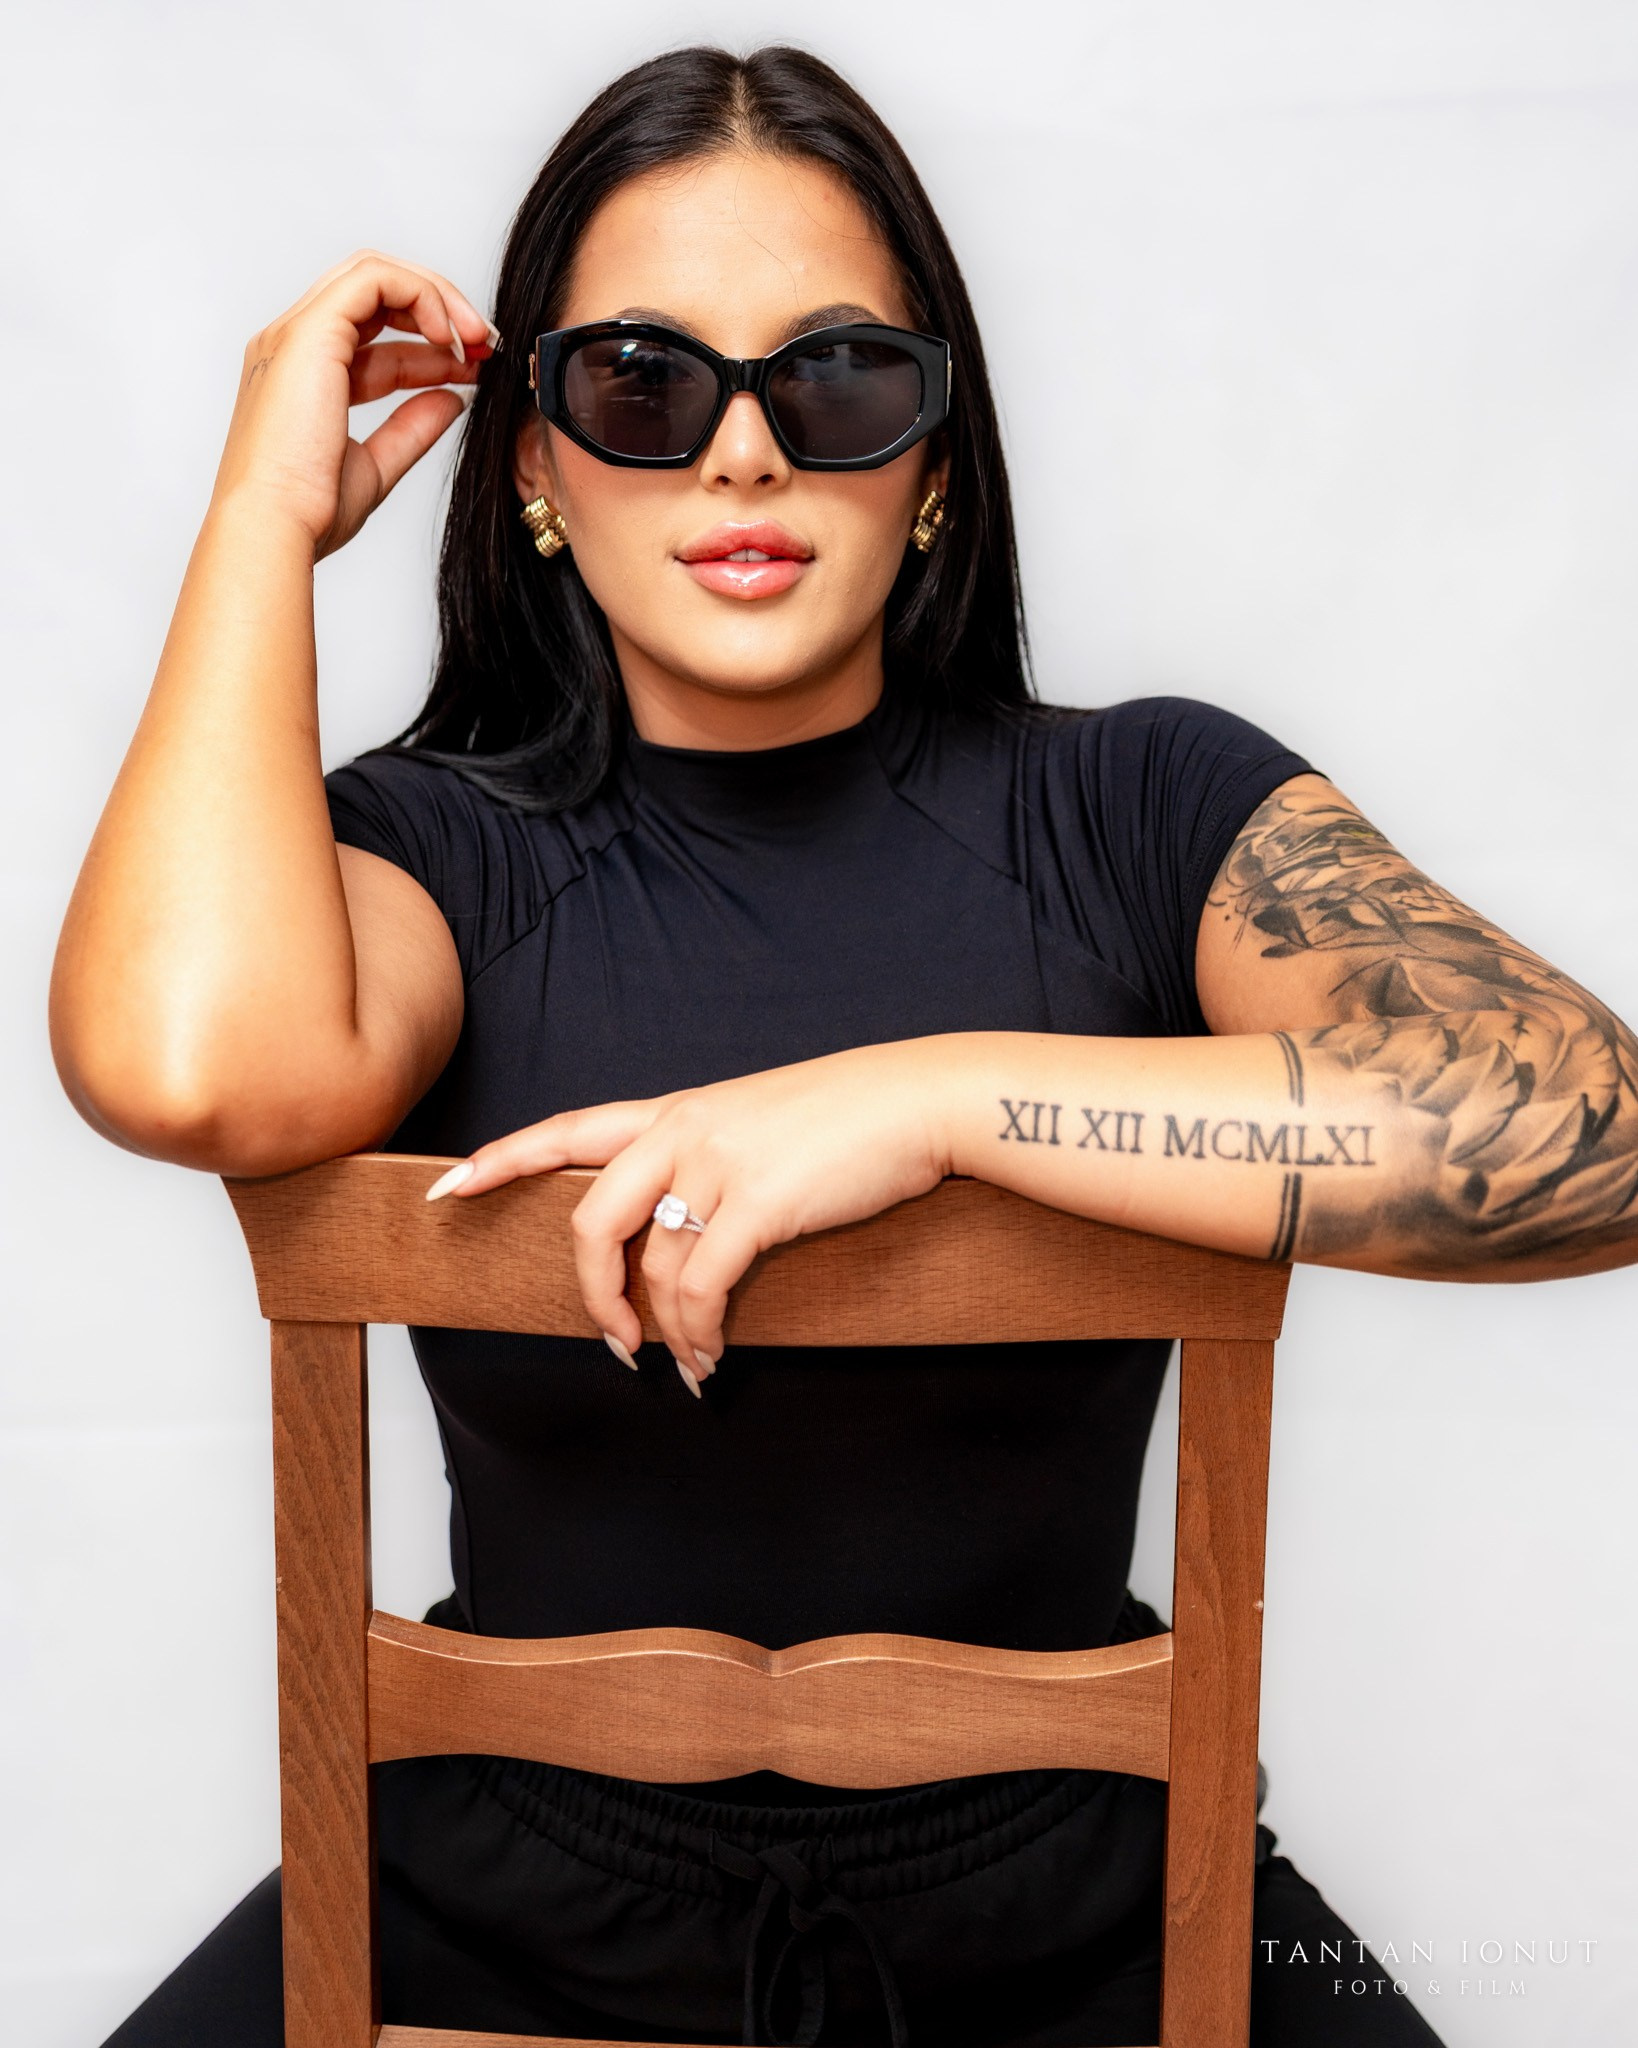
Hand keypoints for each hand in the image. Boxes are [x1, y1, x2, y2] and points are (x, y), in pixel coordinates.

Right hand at [212, 248, 497, 560]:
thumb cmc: (309, 511)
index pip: (372, 339)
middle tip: (483, 346)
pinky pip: (373, 279)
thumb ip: (412, 427)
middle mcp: (294, 346)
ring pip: (373, 274)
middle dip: (436, 309)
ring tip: (475, 339)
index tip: (473, 372)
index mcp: (302, 376)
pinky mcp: (310, 332)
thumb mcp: (377, 465)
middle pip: (372, 293)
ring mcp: (297, 333)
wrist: (276, 527)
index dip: (429, 348)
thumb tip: (452, 399)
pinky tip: (449, 337)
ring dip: (435, 297)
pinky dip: (420, 295)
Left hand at [423, 1041, 954, 1393]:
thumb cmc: (855, 1117)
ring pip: (651, 1267)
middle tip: (616, 1344)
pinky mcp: (759, 1201)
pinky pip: (702, 1287)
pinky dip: (701, 1334)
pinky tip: (716, 1355)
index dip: (503, 1160)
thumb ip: (716, 1160)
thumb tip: (694, 1232)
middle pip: (590, 1218)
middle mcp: (685, 1130)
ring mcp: (718, 1163)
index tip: (449, 1189)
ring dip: (664, 1333)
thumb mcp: (765, 1122)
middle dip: (591, 1294)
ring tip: (691, 1364)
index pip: (570, 1128)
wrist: (923, 1100)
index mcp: (680, 1110)